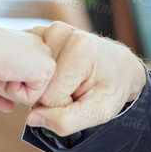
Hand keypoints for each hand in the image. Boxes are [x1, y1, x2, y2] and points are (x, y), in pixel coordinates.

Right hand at [0, 22, 55, 112]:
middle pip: (25, 88)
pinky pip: (31, 98)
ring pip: (29, 94)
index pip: (21, 78)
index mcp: (25, 47)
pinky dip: (13, 92)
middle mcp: (37, 49)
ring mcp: (45, 56)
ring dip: (7, 89)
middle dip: (4, 86)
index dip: (2, 82)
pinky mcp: (48, 67)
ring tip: (0, 68)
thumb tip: (10, 108)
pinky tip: (8, 72)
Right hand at [20, 21, 148, 134]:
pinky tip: (59, 71)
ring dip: (48, 84)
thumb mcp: (99, 112)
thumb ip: (66, 121)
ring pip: (32, 74)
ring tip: (71, 79)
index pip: (49, 97)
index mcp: (78, 49)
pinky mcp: (41, 32)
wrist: (120, 66)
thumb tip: (31, 118)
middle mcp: (60, 32)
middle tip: (78, 87)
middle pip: (38, 84)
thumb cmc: (112, 89)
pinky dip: (41, 73)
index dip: (64, 104)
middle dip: (54, 94)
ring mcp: (48, 30)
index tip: (82, 95)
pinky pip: (29, 65)